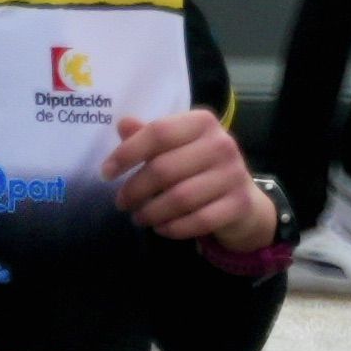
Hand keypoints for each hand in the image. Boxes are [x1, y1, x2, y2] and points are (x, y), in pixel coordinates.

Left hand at [108, 106, 274, 254]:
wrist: (244, 202)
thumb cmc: (201, 168)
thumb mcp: (177, 147)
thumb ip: (151, 137)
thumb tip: (123, 124)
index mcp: (202, 122)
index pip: (158, 132)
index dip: (127, 153)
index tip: (106, 172)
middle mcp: (221, 144)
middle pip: (165, 168)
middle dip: (135, 189)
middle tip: (121, 202)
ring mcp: (233, 175)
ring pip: (180, 198)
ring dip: (152, 212)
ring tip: (138, 217)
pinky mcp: (239, 205)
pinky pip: (198, 220)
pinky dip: (174, 228)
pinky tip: (161, 228)